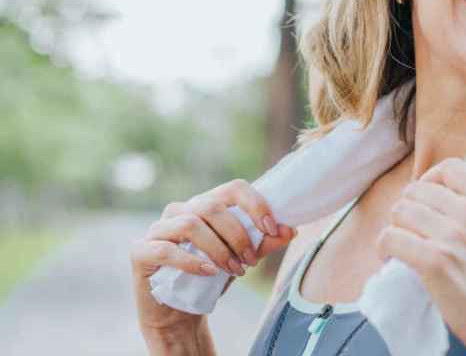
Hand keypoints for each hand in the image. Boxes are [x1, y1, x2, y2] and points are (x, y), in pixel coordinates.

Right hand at [130, 179, 295, 336]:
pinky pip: (167, 249)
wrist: (178, 310)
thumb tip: (291, 229)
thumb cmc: (211, 276)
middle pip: (212, 206)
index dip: (255, 204)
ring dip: (219, 249)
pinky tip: (209, 273)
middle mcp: (180, 210)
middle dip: (238, 234)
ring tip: (234, 271)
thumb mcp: (241, 258)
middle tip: (250, 261)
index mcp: (206, 204)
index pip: (233, 188)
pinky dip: (192, 261)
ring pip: (191, 224)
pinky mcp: (141, 251)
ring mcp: (158, 228)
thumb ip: (263, 243)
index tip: (272, 228)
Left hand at [376, 159, 465, 354]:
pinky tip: (392, 258)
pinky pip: (390, 237)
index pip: (450, 168)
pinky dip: (384, 248)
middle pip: (417, 190)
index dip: (430, 180)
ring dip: (394, 228)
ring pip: (399, 211)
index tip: (425, 199)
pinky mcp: (434, 261)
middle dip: (407, 209)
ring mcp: (452, 236)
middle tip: (409, 230)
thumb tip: (437, 196)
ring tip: (400, 245)